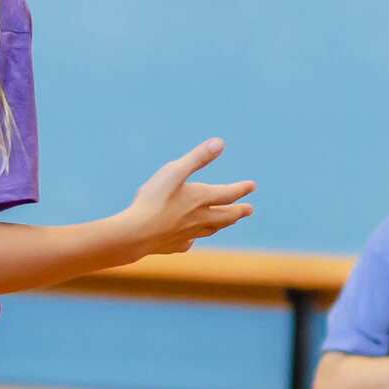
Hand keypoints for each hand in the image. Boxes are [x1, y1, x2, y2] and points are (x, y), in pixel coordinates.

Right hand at [126, 139, 255, 256]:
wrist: (136, 233)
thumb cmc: (154, 199)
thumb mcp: (174, 171)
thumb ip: (197, 158)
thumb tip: (219, 142)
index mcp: (200, 199)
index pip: (228, 194)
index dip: (242, 189)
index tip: (252, 186)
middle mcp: (198, 219)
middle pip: (225, 216)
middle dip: (238, 211)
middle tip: (249, 210)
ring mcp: (186, 234)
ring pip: (210, 230)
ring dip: (222, 224)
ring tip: (227, 222)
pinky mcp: (172, 245)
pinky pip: (187, 243)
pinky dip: (192, 239)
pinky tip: (190, 240)